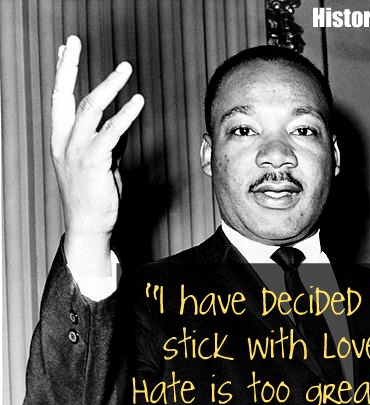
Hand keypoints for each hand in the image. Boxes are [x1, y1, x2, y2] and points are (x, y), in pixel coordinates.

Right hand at [51, 35, 143, 273]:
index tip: (65, 49)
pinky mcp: (93, 161)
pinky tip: (137, 102)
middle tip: (74, 40)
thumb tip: (119, 123)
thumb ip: (107, 141)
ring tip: (124, 68)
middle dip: (67, 65)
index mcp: (61, 139)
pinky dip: (126, 114)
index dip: (62, 72)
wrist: (89, 225)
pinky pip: (111, 131)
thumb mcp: (101, 162)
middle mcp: (64, 141)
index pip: (59, 99)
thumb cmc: (95, 195)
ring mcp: (76, 151)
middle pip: (63, 95)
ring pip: (90, 107)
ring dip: (109, 85)